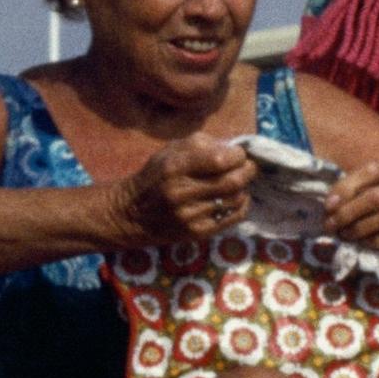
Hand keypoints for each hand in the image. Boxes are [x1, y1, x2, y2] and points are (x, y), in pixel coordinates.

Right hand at [116, 134, 257, 245]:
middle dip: (248, 171)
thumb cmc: (156, 176)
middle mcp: (181, 192)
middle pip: (233, 181)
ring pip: (236, 199)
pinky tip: (234, 198)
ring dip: (243, 188)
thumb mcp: (170, 152)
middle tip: (248, 167)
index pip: (220, 159)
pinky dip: (241, 205)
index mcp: (174, 167)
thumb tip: (234, 148)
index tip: (238, 154)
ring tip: (237, 182)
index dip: (238, 155)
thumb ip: (201, 145)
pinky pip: (234, 217)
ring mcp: (190, 215)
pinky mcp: (197, 232)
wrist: (131, 214)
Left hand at [326, 145, 378, 255]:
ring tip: (345, 235)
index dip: (346, 188)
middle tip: (330, 225)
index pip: (370, 171)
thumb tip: (335, 197)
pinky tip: (367, 243)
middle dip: (348, 213)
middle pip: (376, 198)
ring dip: (361, 229)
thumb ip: (374, 179)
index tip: (328, 204)